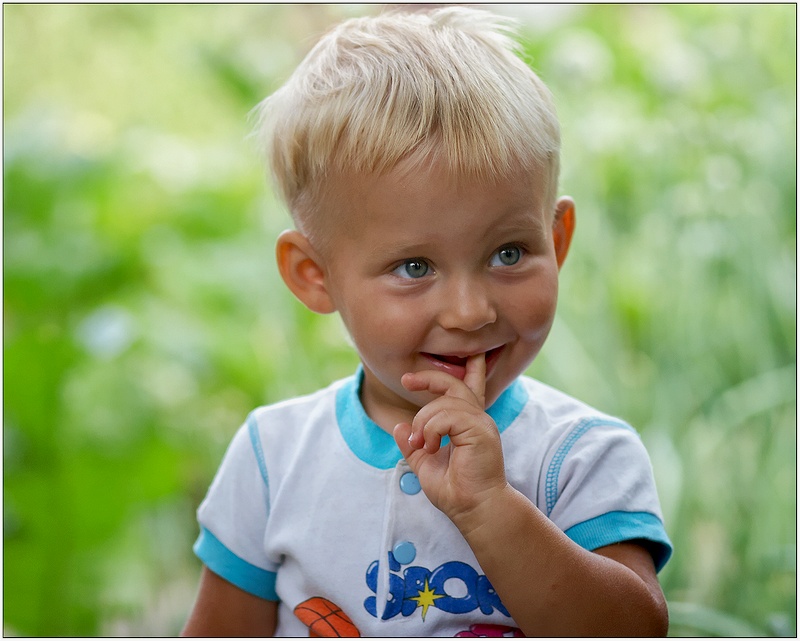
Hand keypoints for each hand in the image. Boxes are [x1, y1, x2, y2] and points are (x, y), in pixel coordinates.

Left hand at [392, 353, 507, 523]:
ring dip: (424, 421)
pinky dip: (432, 430)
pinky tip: (431, 447)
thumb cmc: (455, 491)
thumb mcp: (425, 463)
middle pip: (454, 384)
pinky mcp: (480, 430)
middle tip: (406, 381)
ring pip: (445, 402)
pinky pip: (448, 416)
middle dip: (429, 378)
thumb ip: (412, 445)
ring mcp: (481, 423)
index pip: (462, 387)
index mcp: (467, 423)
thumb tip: (399, 426)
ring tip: (421, 444)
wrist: (473, 509)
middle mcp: (477, 418)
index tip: (409, 380)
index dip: (438, 377)